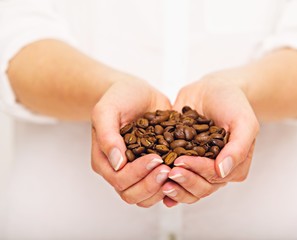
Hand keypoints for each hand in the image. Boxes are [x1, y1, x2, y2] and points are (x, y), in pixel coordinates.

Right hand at [91, 74, 171, 206]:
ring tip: (176, 170)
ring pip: (146, 197)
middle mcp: (119, 171)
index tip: (155, 158)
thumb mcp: (107, 110)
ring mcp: (137, 172)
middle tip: (168, 168)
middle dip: (151, 184)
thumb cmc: (119, 98)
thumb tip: (117, 163)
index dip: (138, 173)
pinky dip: (172, 185)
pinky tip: (182, 172)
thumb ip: (107, 135)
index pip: (119, 179)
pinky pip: (161, 188)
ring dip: (162, 188)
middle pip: (132, 194)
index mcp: (105, 160)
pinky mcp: (154, 169)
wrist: (136, 92)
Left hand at [163, 71, 258, 205]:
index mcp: (234, 164)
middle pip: (202, 187)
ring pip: (188, 189)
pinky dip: (167, 185)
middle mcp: (216, 170)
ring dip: (175, 188)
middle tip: (170, 171)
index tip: (182, 161)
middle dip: (185, 180)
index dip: (198, 171)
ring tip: (160, 181)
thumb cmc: (232, 103)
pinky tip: (157, 187)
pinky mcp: (183, 160)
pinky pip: (176, 179)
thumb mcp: (243, 121)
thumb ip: (238, 147)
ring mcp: (198, 167)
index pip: (215, 177)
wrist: (213, 89)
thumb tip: (222, 171)